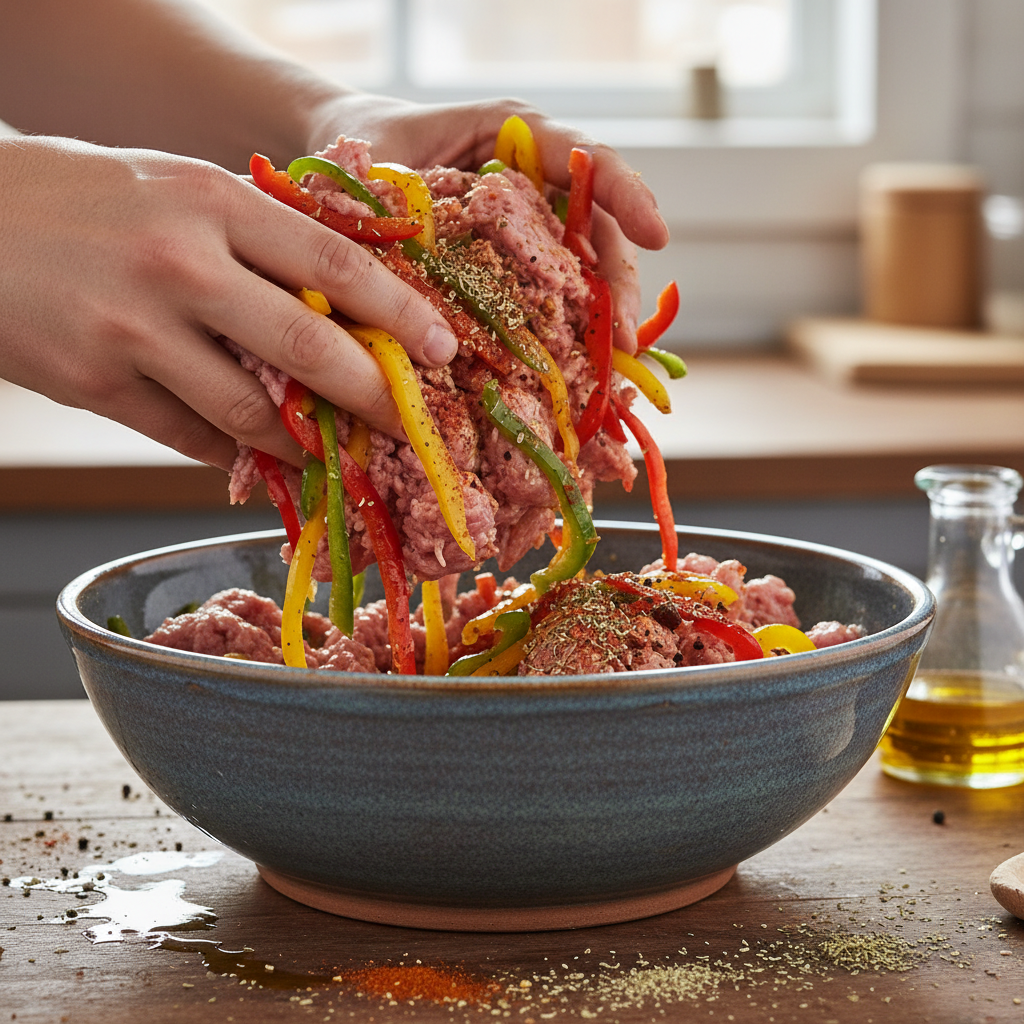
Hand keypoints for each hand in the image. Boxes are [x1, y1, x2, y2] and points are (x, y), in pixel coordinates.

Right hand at [0, 137, 459, 470]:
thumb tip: (347, 303)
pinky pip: (192, 438)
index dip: (399, 313)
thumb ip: (260, 239)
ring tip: (340, 453)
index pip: (334, 263)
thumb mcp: (183, 188)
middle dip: (375, 397)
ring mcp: (135, 330)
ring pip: (252, 412)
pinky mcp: (97, 384)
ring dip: (306, 443)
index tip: (442, 350)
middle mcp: (181, 264)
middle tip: (413, 425)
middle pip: (309, 349)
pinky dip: (238, 454)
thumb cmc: (91, 199)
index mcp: (213, 200)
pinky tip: (264, 457)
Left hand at [309, 94, 670, 353]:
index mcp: (513, 134)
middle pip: (599, 227)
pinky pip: (555, 295)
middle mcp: (535, 179)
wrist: (350, 156)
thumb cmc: (367, 143)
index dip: (626, 194)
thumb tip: (407, 263)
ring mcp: (532, 224)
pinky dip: (570, 332)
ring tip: (611, 366)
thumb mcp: (376, 158)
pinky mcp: (520, 263)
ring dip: (602, 318)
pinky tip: (576, 370)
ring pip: (587, 269)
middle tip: (623, 338)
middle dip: (618, 284)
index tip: (656, 234)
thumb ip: (397, 195)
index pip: (585, 157)